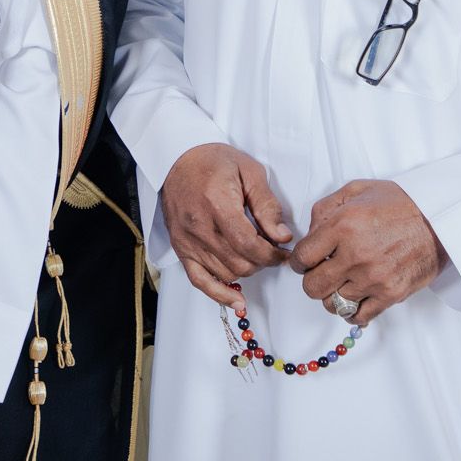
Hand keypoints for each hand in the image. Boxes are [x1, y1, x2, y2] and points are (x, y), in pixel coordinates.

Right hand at [158, 143, 292, 307]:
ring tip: (256, 257)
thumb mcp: (250, 172)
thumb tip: (282, 236)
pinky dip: (219, 294)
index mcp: (218, 204)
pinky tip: (237, 301)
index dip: (273, 253)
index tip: (284, 251)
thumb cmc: (212, 161)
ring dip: (247, 270)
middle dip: (263, 261)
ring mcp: (187, 240)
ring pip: (226, 273)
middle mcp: (199, 226)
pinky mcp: (181, 248)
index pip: (250, 245)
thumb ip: (267, 206)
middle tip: (273, 251)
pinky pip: (199, 281)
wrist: (176, 159)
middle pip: (240, 262)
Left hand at [288, 179, 448, 323]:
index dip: (299, 261)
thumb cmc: (400, 203)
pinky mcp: (391, 294)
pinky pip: (359, 316)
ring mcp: (374, 278)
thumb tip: (309, 236)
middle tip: (322, 273)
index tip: (305, 262)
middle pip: (313, 287)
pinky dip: (352, 312)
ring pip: (333, 304)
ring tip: (342, 284)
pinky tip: (355, 299)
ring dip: (332, 296)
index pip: (301, 257)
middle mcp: (356, 255)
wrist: (440, 218)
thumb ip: (324, 210)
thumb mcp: (356, 190)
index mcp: (343, 226)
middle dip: (312, 280)